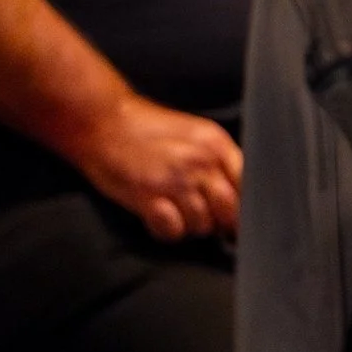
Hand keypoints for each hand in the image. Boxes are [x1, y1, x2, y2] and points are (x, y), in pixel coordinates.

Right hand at [72, 93, 241, 241]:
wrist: (103, 120)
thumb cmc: (147, 129)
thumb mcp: (194, 134)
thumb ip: (218, 161)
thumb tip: (238, 197)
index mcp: (216, 144)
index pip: (248, 186)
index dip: (244, 208)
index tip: (234, 219)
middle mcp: (200, 161)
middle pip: (229, 212)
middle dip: (217, 222)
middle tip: (197, 214)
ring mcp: (175, 180)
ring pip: (201, 226)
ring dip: (188, 226)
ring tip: (172, 209)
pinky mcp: (148, 196)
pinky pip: (172, 232)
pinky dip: (165, 230)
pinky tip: (156, 216)